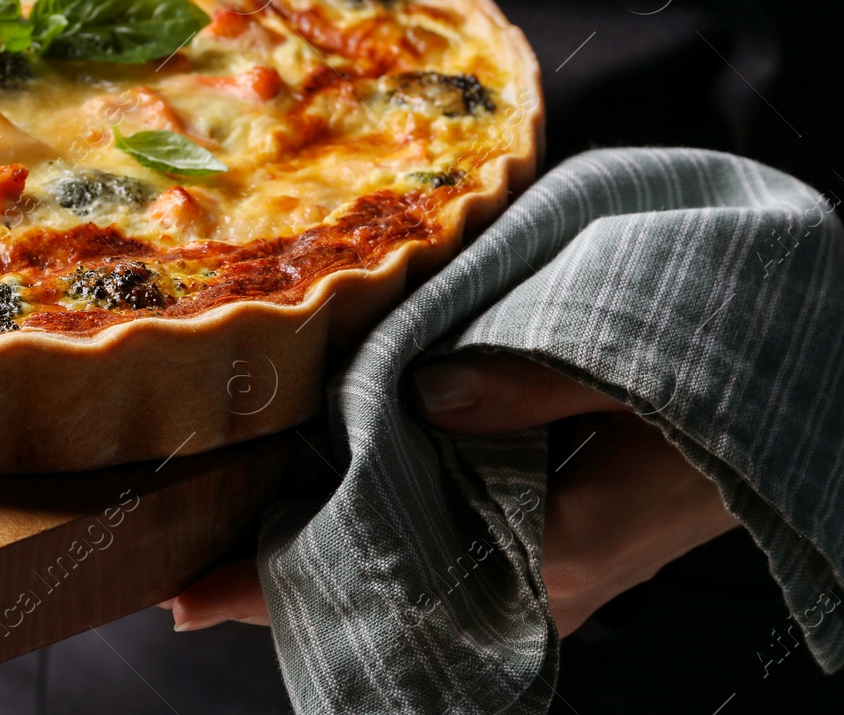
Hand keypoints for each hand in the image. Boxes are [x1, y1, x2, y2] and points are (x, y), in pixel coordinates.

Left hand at [161, 354, 737, 635]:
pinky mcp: (550, 534)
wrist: (800, 377)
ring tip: (228, 554)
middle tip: (180, 583)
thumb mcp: (636, 364)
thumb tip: (422, 396)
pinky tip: (329, 506)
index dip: (285, 588)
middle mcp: (539, 575)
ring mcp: (546, 562)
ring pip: (410, 572)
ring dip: (324, 559)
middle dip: (283, 587)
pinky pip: (442, 542)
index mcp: (556, 547)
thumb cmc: (725, 369)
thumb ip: (534, 385)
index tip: (195, 596)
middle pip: (386, 593)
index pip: (391, 582)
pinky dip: (375, 527)